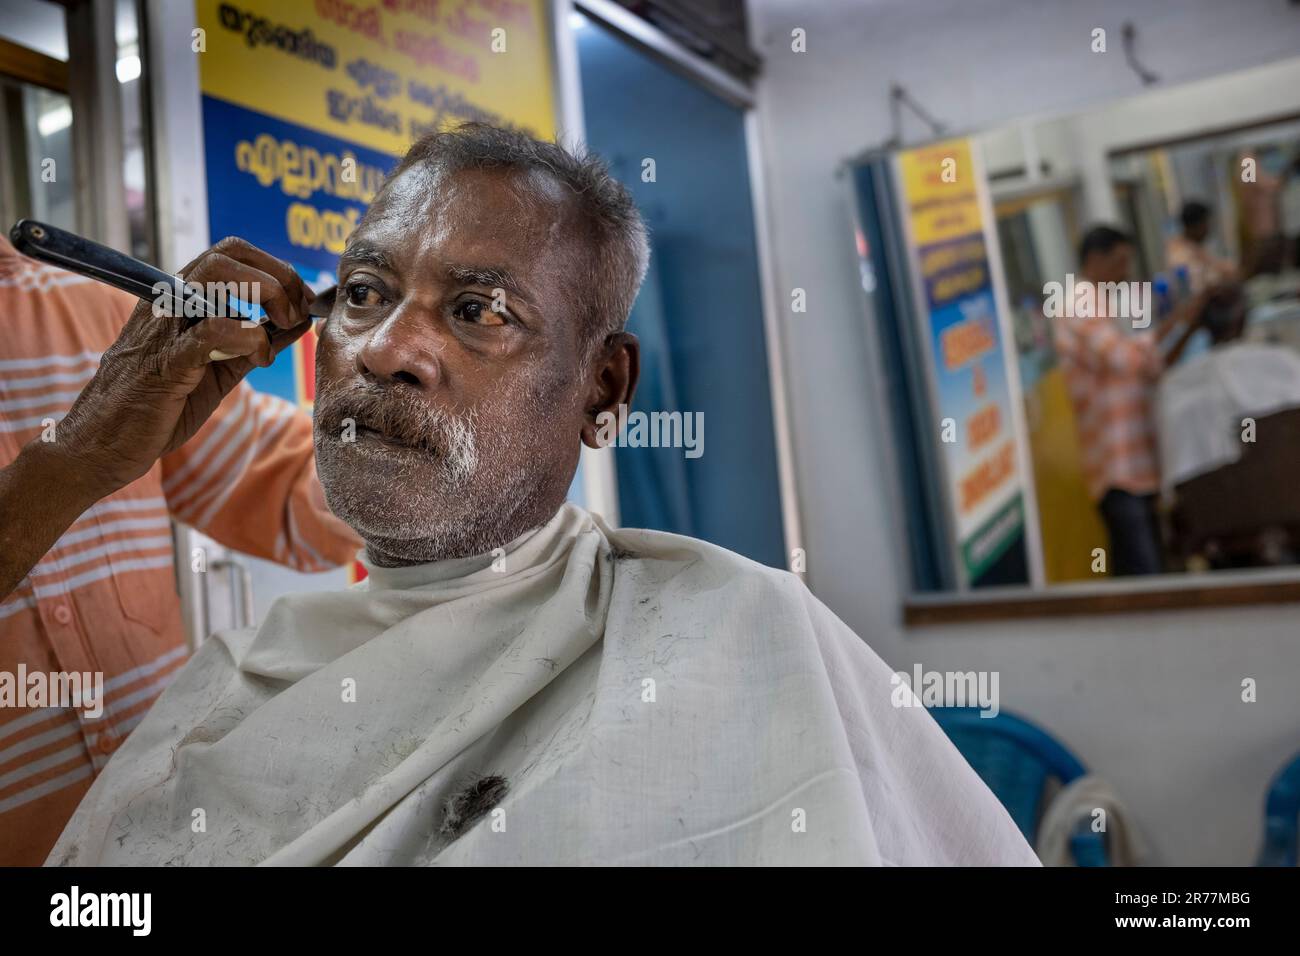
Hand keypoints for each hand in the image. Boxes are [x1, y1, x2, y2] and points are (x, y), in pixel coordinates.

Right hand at [43, 237, 313, 495]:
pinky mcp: (164, 362)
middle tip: (295, 314)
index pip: (231, 253)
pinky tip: (258, 359)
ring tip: (279, 332)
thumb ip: (255, 341)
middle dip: (276, 278)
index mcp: (180, 299)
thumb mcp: (220, 367)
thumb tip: (300, 320)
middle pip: (227, 254)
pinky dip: (246, 337)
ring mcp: (164, 327)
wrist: (103, 444)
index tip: (303, 301)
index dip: (277, 269)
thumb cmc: (160, 405)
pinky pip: (210, 330)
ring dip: (265, 298)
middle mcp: (169, 302)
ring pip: (216, 278)